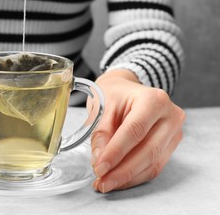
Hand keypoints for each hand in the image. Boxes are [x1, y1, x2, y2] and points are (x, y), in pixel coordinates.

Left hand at [90, 69, 184, 192]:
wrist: (126, 90)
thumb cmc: (114, 95)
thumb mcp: (102, 107)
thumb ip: (101, 133)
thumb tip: (100, 160)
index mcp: (154, 99)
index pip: (135, 131)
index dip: (116, 152)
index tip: (99, 168)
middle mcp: (170, 115)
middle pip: (148, 150)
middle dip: (122, 171)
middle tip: (101, 182)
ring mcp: (174, 132)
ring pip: (152, 163)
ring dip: (127, 178)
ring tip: (105, 184)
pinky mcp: (171, 145)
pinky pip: (154, 167)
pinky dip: (134, 176)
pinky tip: (117, 180)